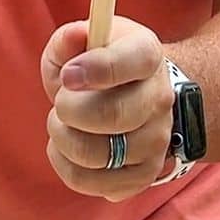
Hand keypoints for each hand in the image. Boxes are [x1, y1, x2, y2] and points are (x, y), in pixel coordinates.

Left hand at [40, 17, 174, 202]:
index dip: (95, 69)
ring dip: (63, 138)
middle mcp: (160, 98)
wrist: (133, 93)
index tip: (68, 75)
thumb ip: (71, 37)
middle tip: (60, 101)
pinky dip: (65, 164)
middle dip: (69, 109)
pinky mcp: (143, 175)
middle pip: (113, 115)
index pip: (132, 62)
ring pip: (97, 154)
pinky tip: (67, 144)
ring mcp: (156, 140)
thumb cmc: (99, 62)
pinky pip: (92, 182)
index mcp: (148, 54)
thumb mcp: (84, 39)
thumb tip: (73, 36)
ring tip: (61, 122)